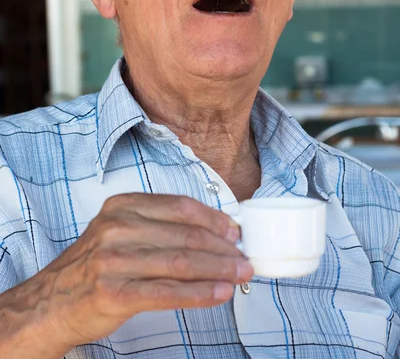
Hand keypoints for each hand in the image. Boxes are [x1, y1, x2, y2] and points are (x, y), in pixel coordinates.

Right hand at [28, 193, 251, 350]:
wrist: (51, 302)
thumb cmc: (93, 267)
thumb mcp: (119, 232)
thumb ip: (159, 227)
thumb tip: (212, 233)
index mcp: (122, 205)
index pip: (180, 206)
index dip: (214, 219)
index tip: (235, 231)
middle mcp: (118, 227)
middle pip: (185, 235)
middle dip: (223, 248)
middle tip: (245, 258)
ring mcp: (114, 260)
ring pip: (181, 262)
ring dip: (219, 269)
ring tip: (241, 275)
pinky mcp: (114, 292)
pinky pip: (168, 292)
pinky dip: (200, 293)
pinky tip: (220, 293)